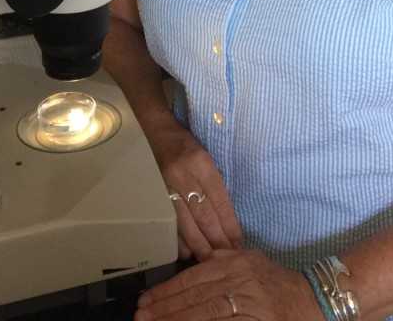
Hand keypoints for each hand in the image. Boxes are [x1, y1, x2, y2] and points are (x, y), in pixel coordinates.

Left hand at [134, 249, 320, 320]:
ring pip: (206, 313)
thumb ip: (223, 258)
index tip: (147, 300)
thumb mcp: (251, 260)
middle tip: (142, 316)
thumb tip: (196, 259)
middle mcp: (240, 279)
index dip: (168, 290)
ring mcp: (249, 302)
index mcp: (235, 263)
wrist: (312, 300)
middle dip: (165, 308)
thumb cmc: (277, 283)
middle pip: (195, 296)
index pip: (194, 277)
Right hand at [147, 120, 242, 259]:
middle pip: (204, 215)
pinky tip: (189, 252)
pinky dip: (179, 240)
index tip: (239, 243)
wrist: (155, 132)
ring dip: (200, 245)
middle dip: (218, 240)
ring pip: (186, 223)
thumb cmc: (185, 144)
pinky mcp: (154, 196)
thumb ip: (215, 184)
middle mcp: (184, 175)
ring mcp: (166, 186)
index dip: (229, 224)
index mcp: (201, 163)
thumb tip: (226, 218)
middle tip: (229, 258)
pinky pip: (168, 224)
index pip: (219, 199)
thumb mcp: (206, 156)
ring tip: (211, 260)